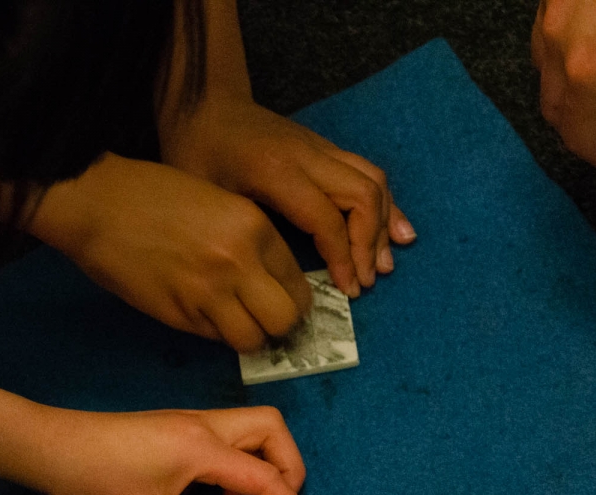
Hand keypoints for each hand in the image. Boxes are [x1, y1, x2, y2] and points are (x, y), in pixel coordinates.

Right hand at [20, 153, 312, 352]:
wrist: (98, 203)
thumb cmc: (154, 194)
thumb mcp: (219, 203)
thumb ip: (248, 240)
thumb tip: (267, 281)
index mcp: (254, 227)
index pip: (297, 283)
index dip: (293, 300)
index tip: (281, 303)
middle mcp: (239, 263)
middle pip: (284, 319)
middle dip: (278, 325)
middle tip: (263, 320)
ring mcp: (208, 293)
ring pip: (252, 339)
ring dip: (247, 337)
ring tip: (233, 323)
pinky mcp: (177, 315)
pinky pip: (213, 338)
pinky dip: (214, 334)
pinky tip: (200, 314)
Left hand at [30, 406, 312, 494]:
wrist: (49, 446)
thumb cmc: (93, 476)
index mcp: (202, 447)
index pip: (268, 477)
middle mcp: (202, 427)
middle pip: (272, 429)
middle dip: (289, 467)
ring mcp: (186, 423)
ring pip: (249, 429)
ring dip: (260, 463)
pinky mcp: (171, 429)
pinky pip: (223, 438)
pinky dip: (234, 463)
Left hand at [160, 97, 415, 298]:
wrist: (204, 105)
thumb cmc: (196, 153)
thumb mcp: (208, 196)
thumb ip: (247, 230)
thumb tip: (281, 278)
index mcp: (277, 171)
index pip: (327, 218)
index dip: (343, 257)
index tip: (347, 289)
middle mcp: (308, 155)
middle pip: (362, 195)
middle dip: (369, 243)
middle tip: (365, 281)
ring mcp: (320, 148)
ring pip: (372, 181)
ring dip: (384, 225)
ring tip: (384, 265)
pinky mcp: (325, 149)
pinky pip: (366, 173)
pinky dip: (387, 204)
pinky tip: (399, 231)